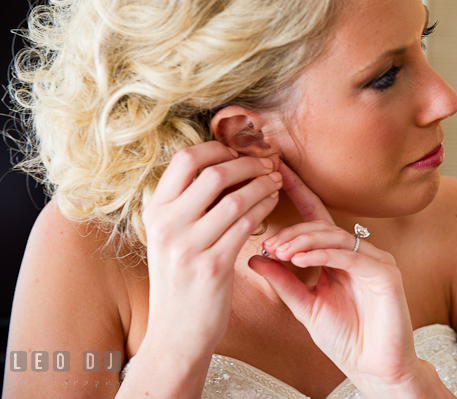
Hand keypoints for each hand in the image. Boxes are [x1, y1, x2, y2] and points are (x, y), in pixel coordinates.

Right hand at [141, 141, 281, 356]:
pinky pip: (246, 225)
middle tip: (267, 162)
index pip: (184, 159)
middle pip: (213, 173)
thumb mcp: (170, 238)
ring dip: (262, 184)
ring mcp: (187, 247)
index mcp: (154, 212)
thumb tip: (222, 165)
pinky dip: (265, 207)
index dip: (216, 148)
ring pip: (235, 198)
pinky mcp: (212, 267)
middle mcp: (166, 225)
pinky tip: (273, 202)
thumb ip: (187, 204)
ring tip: (276, 179)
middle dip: (248, 163)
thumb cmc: (180, 281)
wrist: (176, 334)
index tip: (239, 151)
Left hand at [248, 162, 422, 395]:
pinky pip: (349, 255)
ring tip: (278, 250)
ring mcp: (375, 260)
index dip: (297, 193)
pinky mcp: (386, 273)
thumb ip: (284, 281)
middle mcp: (359, 252)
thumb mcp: (306, 306)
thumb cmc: (346, 339)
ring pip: (334, 236)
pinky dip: (322, 255)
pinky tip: (299, 259)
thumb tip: (255, 257)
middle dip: (292, 230)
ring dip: (303, 241)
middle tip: (268, 241)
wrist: (376, 370)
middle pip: (322, 225)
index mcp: (340, 257)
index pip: (316, 217)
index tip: (274, 174)